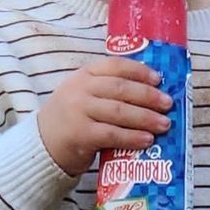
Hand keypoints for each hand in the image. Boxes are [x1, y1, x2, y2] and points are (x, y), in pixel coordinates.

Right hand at [36, 56, 170, 178]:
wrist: (42, 144)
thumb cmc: (71, 119)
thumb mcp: (84, 96)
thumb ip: (108, 91)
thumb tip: (152, 94)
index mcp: (84, 75)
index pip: (115, 65)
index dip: (139, 71)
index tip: (159, 79)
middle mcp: (80, 89)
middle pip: (121, 88)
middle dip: (148, 95)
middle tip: (168, 104)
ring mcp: (79, 111)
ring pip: (119, 111)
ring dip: (145, 117)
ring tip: (164, 124)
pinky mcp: (80, 134)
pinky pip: (112, 134)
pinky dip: (132, 137)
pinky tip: (147, 140)